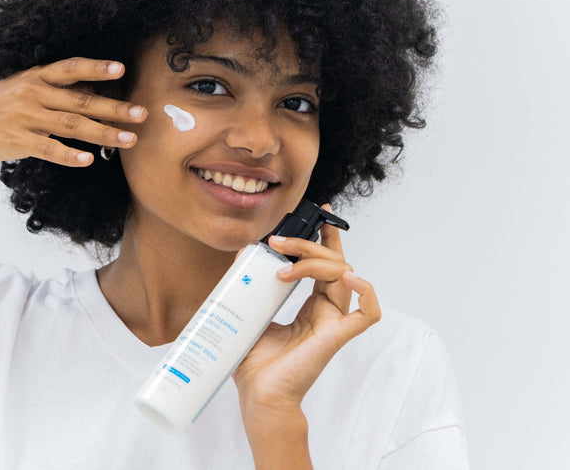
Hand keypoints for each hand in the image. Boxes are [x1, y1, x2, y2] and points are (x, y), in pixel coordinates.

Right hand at [0, 57, 148, 166]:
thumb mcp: (19, 90)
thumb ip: (52, 91)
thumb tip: (91, 91)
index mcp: (34, 78)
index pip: (71, 68)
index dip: (96, 68)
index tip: (122, 68)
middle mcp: (32, 94)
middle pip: (81, 100)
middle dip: (115, 108)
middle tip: (142, 114)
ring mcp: (24, 117)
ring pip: (72, 125)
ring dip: (103, 133)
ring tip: (128, 139)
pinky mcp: (16, 141)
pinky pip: (49, 149)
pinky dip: (70, 155)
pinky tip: (88, 160)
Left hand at [232, 206, 380, 417]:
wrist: (259, 397)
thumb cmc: (255, 365)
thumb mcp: (249, 314)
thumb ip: (248, 286)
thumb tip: (241, 254)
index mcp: (310, 306)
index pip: (325, 263)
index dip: (326, 237)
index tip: (319, 213)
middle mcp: (326, 311)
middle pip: (333, 263)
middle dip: (308, 243)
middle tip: (278, 241)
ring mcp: (334, 323)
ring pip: (342, 276)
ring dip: (315, 260)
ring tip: (285, 263)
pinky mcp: (337, 337)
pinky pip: (367, 313)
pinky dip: (365, 291)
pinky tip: (348, 277)